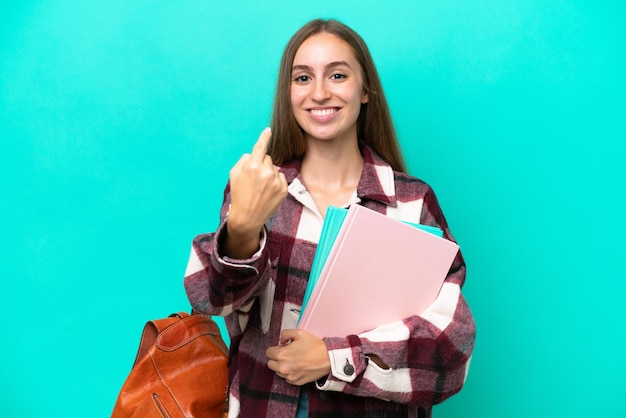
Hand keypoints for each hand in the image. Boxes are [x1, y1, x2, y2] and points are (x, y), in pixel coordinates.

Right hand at [224, 128, 287, 257]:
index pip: (261, 147)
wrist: (248, 217)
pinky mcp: (283, 189)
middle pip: (267, 158)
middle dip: (261, 164)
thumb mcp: (234, 174)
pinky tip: (268, 192)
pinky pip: (280, 178)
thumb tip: (254, 154)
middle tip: (254, 179)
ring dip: (269, 173)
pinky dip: (275, 182)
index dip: (264, 137)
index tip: (268, 130)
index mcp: (252, 166)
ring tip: (260, 188)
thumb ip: (244, 160)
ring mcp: (276, 181)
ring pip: (274, 168)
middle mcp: (266, 172)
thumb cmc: (239, 195)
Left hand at [266, 329, 330, 385]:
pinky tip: (298, 366)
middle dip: (276, 358)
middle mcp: (283, 367)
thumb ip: (285, 334)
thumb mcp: (299, 333)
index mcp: (282, 355)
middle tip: (287, 354)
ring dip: (282, 366)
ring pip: (278, 372)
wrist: (328, 359)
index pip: (268, 353)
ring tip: (294, 360)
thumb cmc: (315, 347)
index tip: (281, 348)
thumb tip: (281, 340)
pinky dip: (290, 373)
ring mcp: (289, 376)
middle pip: (270, 364)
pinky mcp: (296, 382)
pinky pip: (287, 378)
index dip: (275, 349)